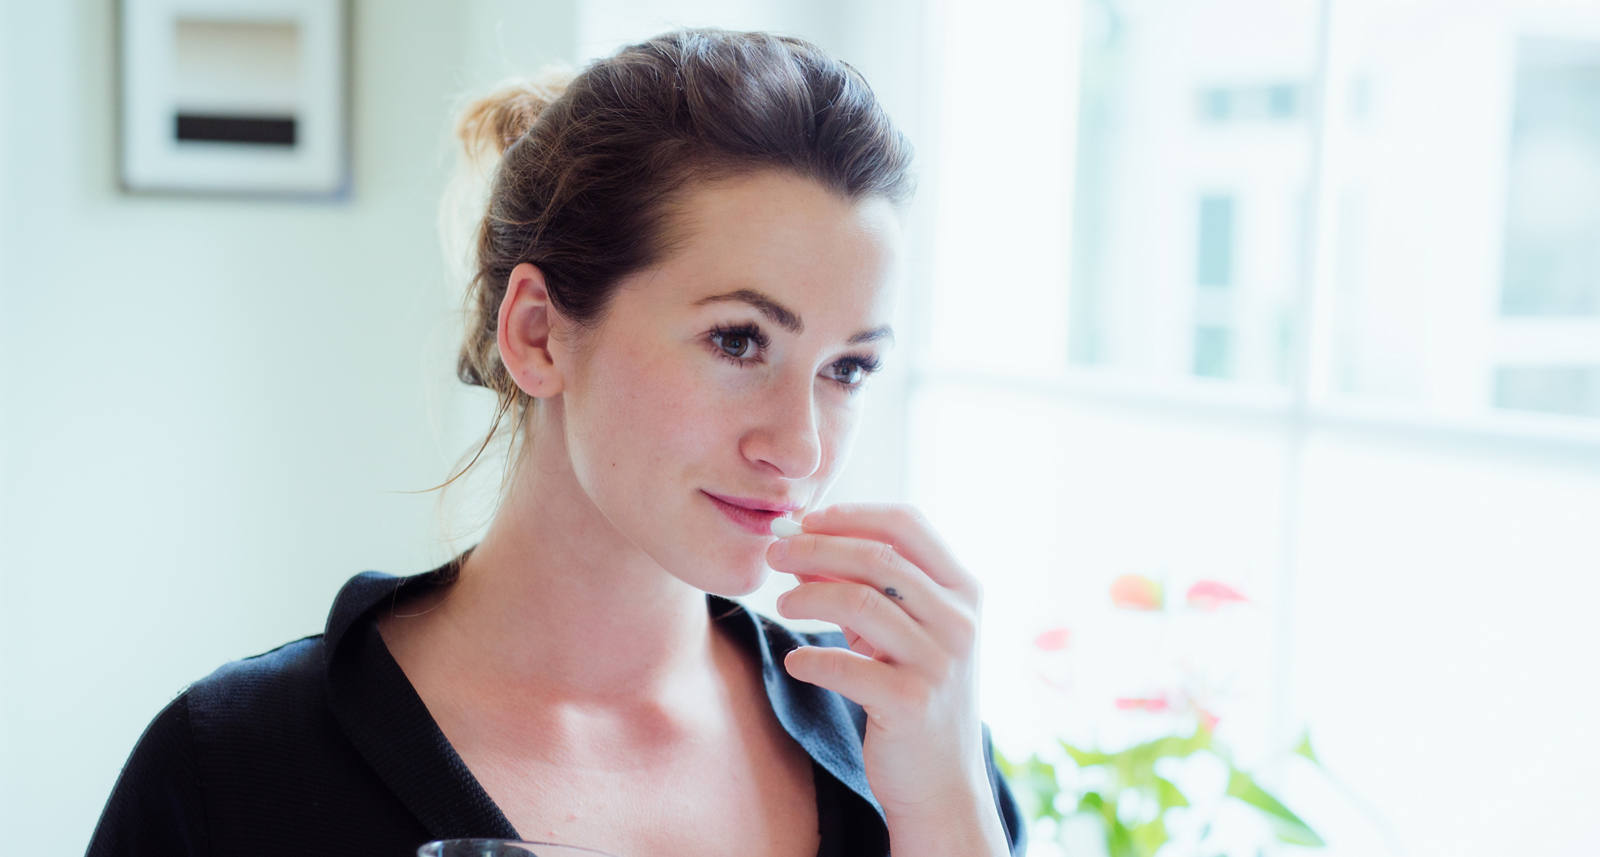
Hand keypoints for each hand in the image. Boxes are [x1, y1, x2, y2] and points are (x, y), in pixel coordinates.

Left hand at [766, 503, 995, 827]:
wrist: (941, 783)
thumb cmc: (914, 693)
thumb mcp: (898, 633)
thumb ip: (861, 588)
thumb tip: (801, 549)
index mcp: (963, 591)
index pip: (908, 525)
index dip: (851, 515)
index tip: (806, 520)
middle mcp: (959, 621)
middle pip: (877, 558)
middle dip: (815, 548)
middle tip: (774, 554)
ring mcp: (940, 663)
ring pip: (859, 603)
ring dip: (807, 598)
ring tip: (783, 606)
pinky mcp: (912, 704)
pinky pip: (845, 666)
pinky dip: (810, 659)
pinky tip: (795, 662)